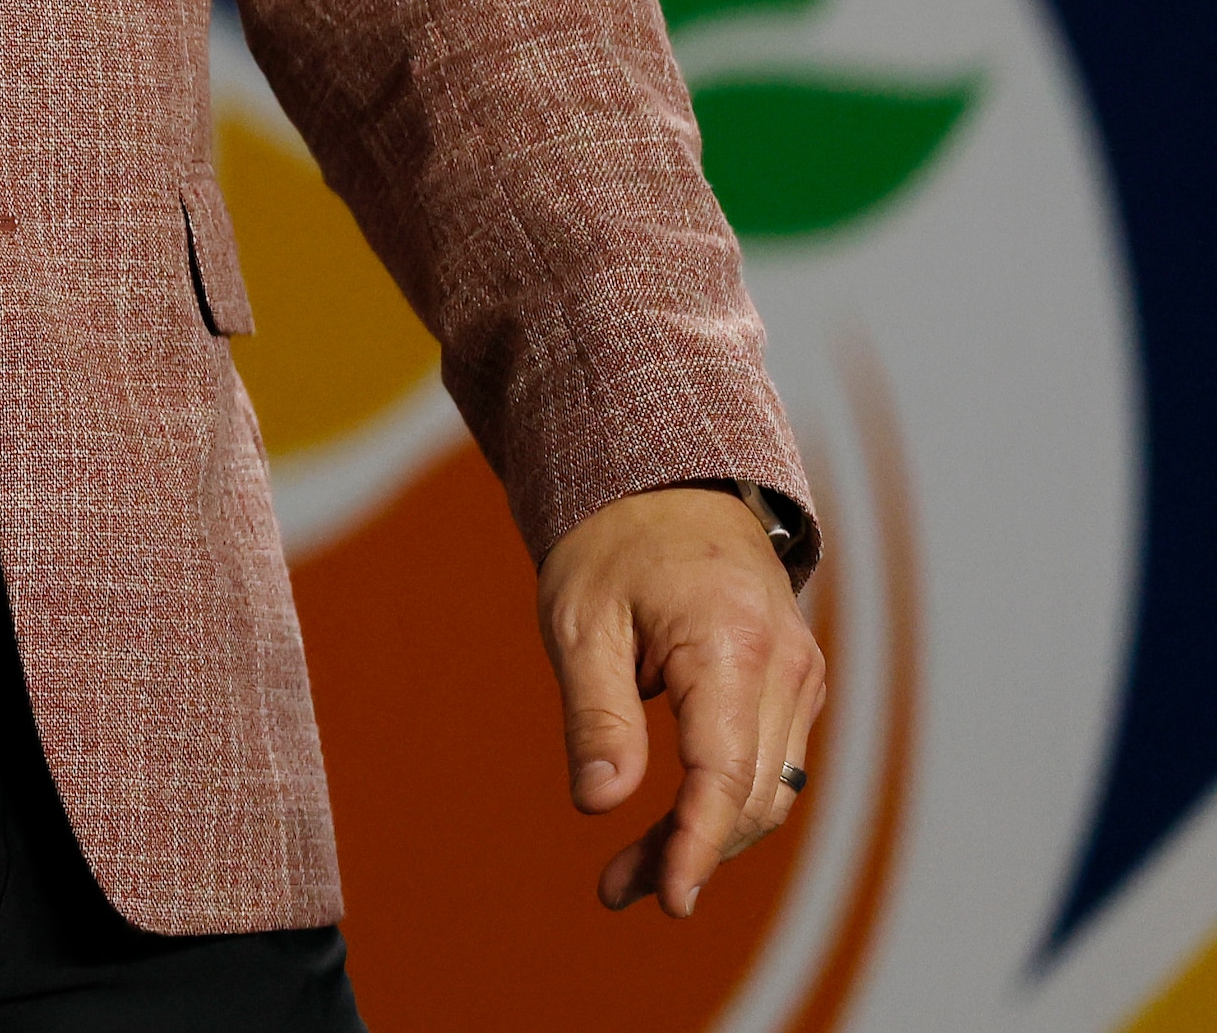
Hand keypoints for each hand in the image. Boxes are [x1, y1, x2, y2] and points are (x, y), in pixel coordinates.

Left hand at [542, 487, 826, 916]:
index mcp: (732, 643)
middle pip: (751, 794)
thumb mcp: (579, 621)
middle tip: (614, 889)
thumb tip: (600, 802)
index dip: (700, 844)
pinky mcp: (795, 685)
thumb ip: (596, 713)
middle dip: (688, 853)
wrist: (669, 484)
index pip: (726, 772)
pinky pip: (770, 764)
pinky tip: (671, 829)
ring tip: (627, 875)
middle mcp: (787, 666)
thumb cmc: (613, 545)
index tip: (669, 898)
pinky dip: (725, 803)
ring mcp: (801, 677)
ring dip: (707, 840)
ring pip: (768, 789)